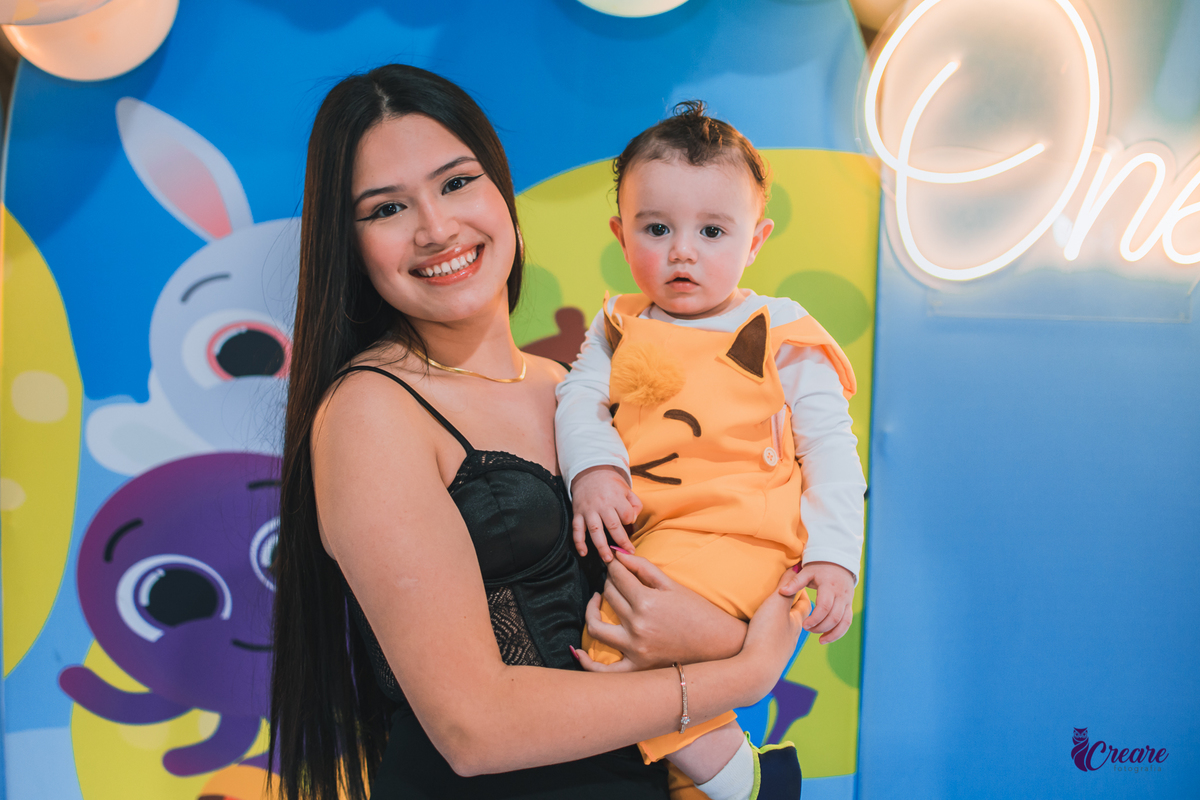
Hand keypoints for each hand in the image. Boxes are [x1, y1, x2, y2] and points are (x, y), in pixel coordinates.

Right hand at [570, 465, 641, 561]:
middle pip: (612, 526)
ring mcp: (588, 510)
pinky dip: (579, 542)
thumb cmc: (611, 484)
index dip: (629, 521)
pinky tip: (583, 553)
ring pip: (595, 530)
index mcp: (616, 498)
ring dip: (601, 546)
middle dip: (621, 542)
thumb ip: (635, 504)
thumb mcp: (627, 489)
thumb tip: (632, 520)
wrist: (589, 472)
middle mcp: (602, 505)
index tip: (628, 523)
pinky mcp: (577, 513)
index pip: (626, 515)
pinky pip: (577, 529)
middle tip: (627, 554)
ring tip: (608, 559)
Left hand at [575, 550, 746, 671]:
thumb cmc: (699, 612)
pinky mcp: (637, 668)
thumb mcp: (673, 585)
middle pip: (608, 596)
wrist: (720, 646)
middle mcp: (637, 625)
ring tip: (597, 602)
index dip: (615, 566)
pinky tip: (577, 651)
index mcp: (646, 601)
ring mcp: (635, 649)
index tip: (616, 564)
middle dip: (609, 583)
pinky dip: (586, 662)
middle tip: (616, 580)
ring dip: (591, 611)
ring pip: (596, 627)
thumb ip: (643, 567)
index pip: (617, 576)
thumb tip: (618, 555)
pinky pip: (604, 671)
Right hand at [734, 569, 811, 703]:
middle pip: (795, 621)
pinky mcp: (766, 661)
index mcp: (796, 623)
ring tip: (771, 619)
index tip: (799, 585)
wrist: (756, 669)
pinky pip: (771, 646)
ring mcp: (779, 651)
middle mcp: (790, 638)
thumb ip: (785, 586)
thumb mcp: (777, 604)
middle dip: (791, 610)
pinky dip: (769, 639)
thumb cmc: (768, 633)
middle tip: (785, 601)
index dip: (802, 594)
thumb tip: (796, 567)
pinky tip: (759, 640)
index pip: (805, 605)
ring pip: (783, 635)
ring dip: (780, 626)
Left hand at [792, 561, 854, 643]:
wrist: (838, 561)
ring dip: (833, 633)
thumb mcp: (807, 572)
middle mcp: (841, 595)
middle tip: (807, 630)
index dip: (815, 618)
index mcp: (829, 586)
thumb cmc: (819, 567)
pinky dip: (839, 632)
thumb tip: (782, 592)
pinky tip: (828, 637)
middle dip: (821, 627)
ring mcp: (847, 600)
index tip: (804, 625)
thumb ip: (795, 582)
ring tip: (820, 640)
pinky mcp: (849, 605)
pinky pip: (848, 622)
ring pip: (844, 622)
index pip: (825, 607)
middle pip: (834, 617)